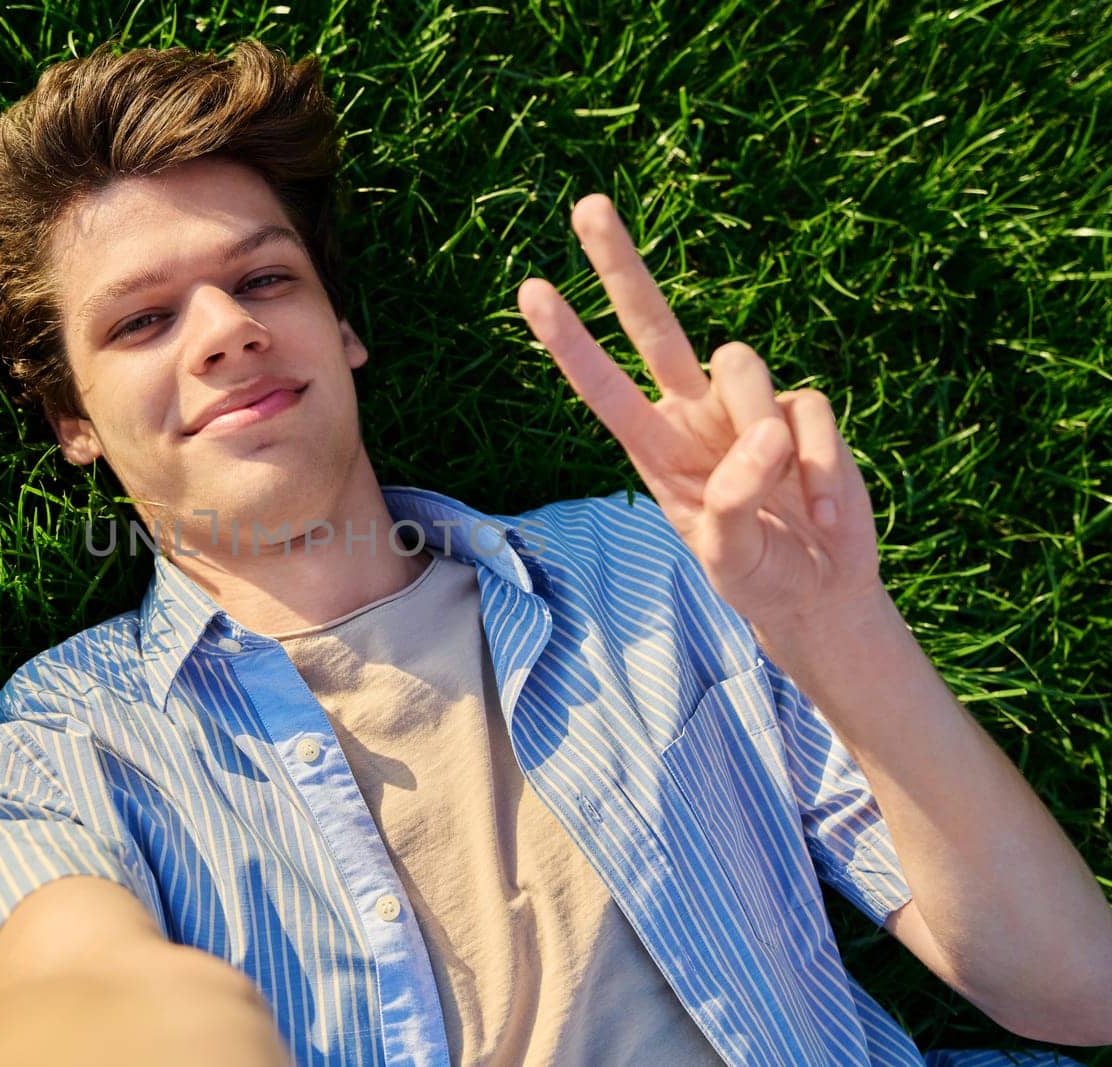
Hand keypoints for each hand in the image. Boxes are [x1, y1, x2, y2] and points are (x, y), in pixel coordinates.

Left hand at [516, 194, 882, 630]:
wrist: (823, 589)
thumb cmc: (758, 573)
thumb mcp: (729, 559)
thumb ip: (733, 504)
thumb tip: (765, 435)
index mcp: (654, 448)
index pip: (603, 387)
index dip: (569, 341)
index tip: (530, 290)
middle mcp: (692, 413)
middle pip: (654, 324)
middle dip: (620, 266)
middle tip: (587, 205)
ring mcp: (747, 407)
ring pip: (742, 366)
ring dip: (765, 435)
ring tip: (787, 503)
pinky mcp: (803, 411)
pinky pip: (809, 412)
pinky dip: (822, 467)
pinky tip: (823, 512)